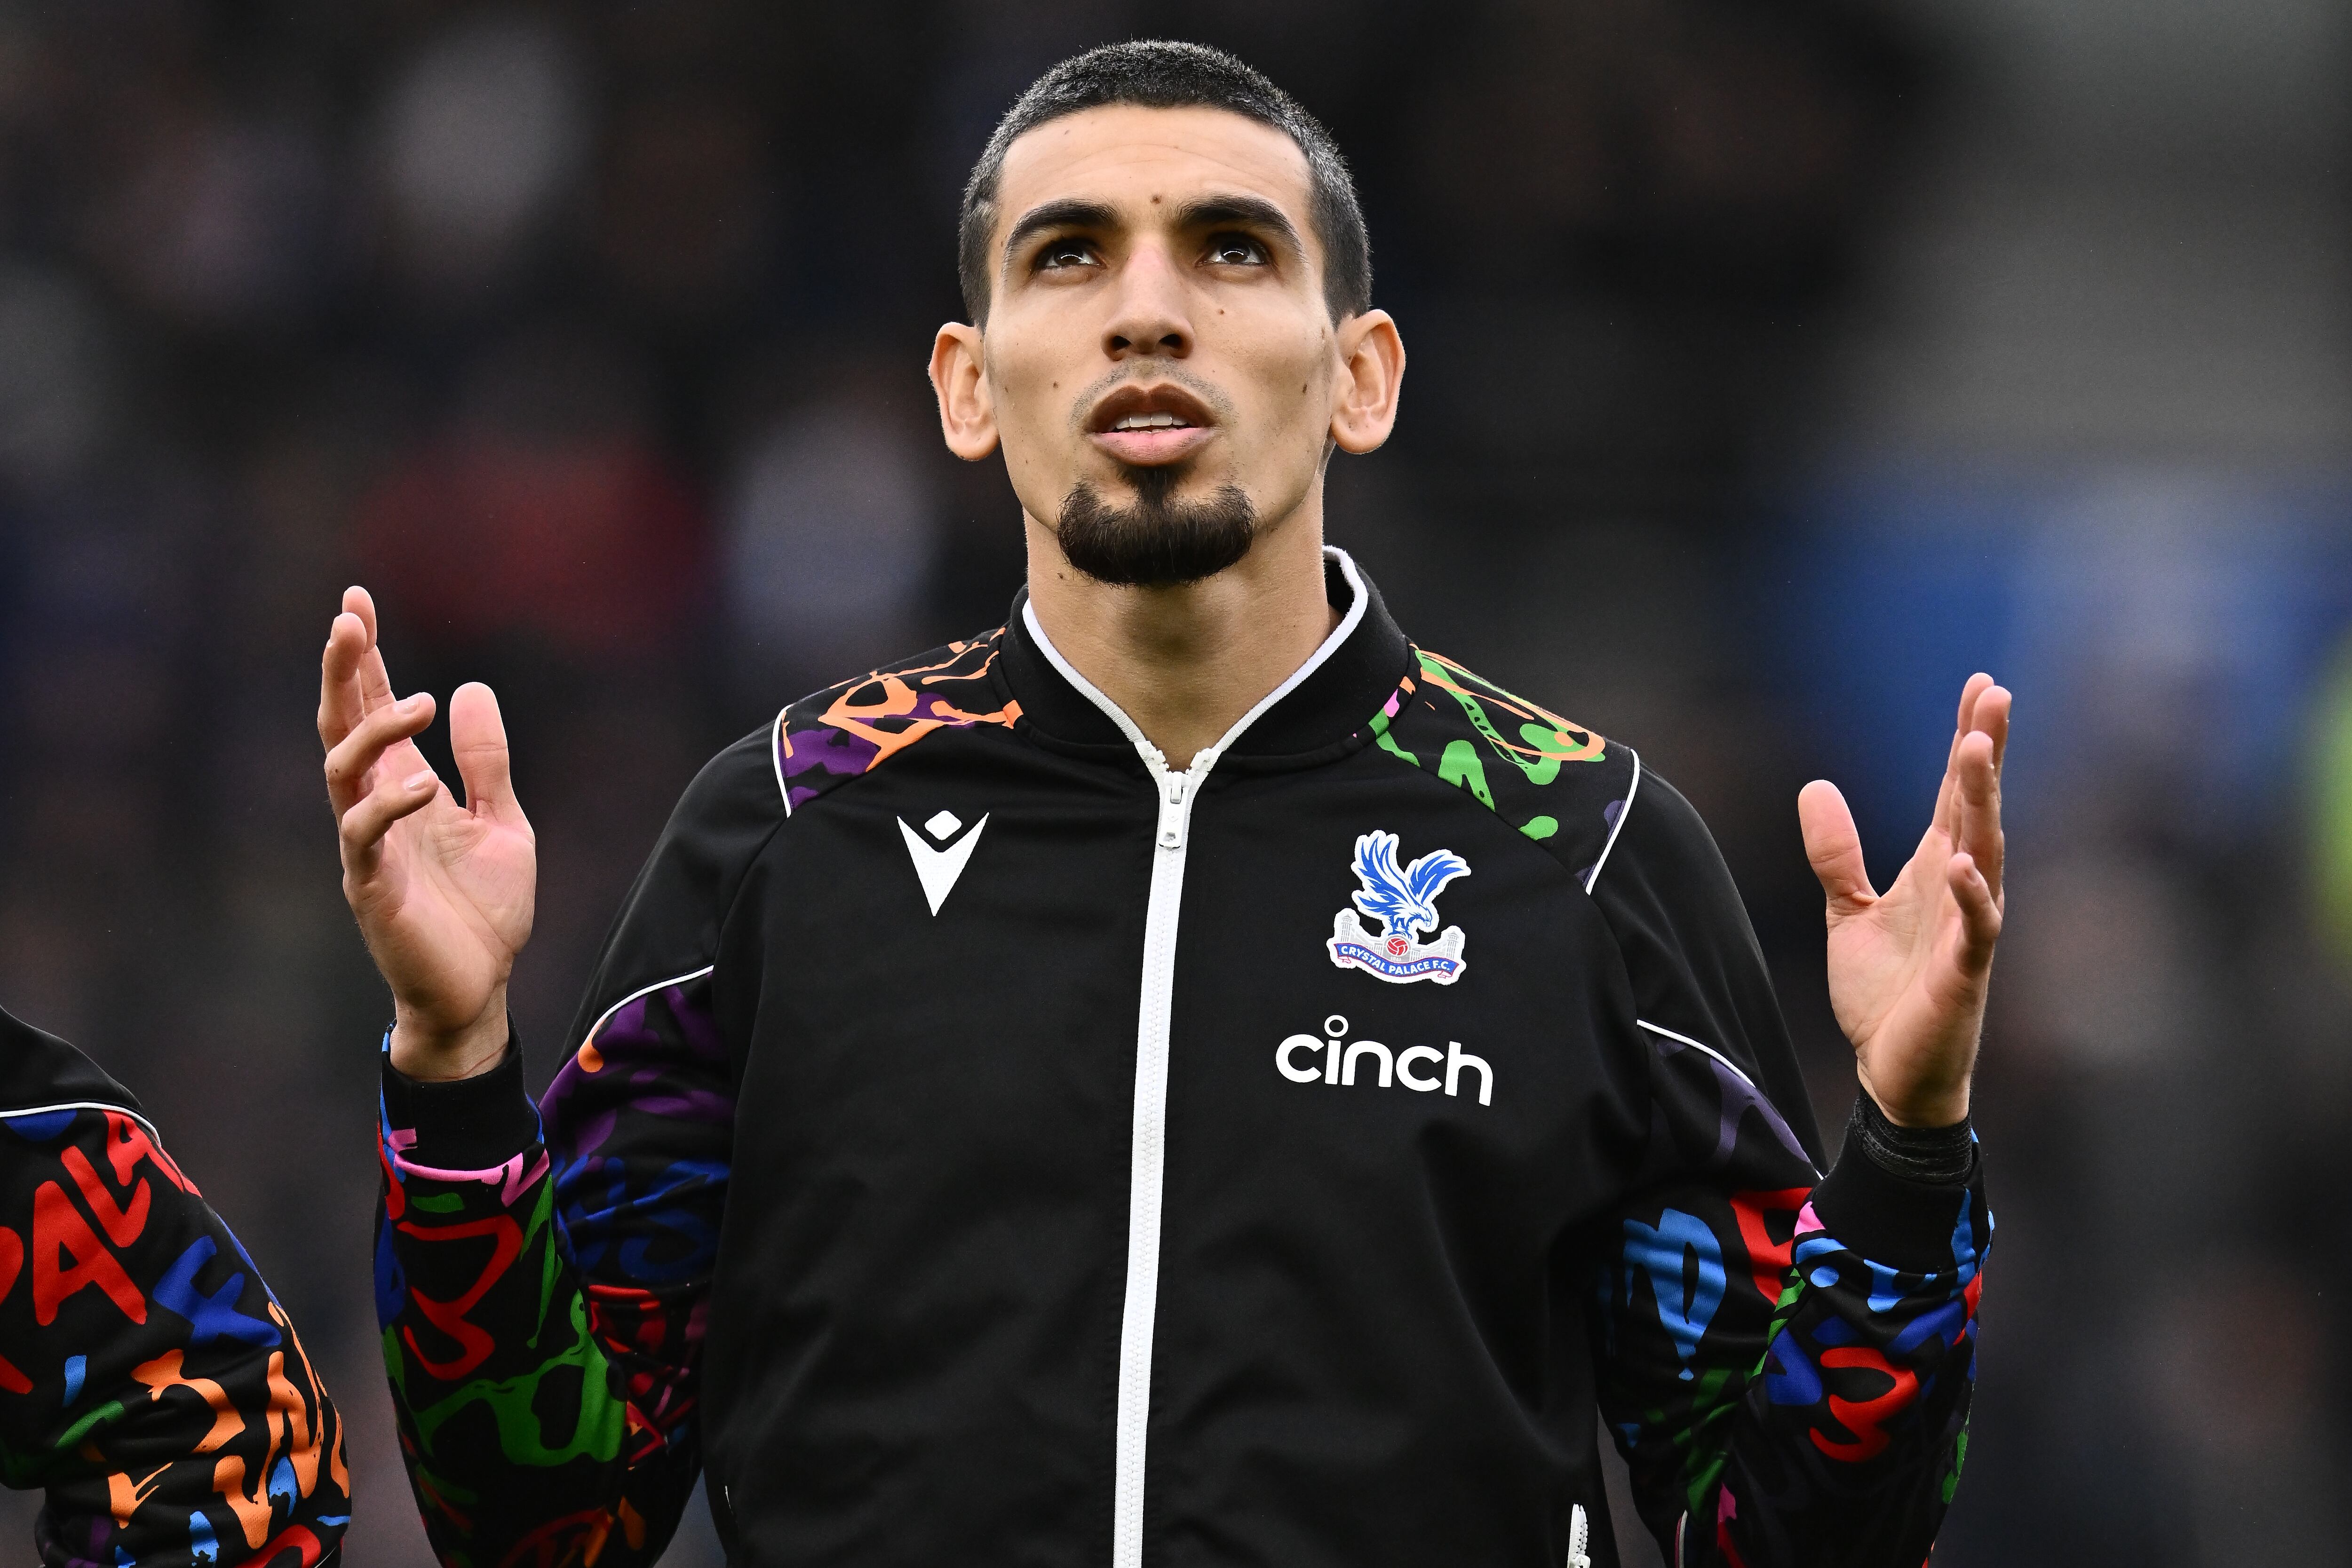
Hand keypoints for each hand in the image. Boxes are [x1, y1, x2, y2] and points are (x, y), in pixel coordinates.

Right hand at [319, 587, 534, 1080]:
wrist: (480, 988)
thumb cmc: (483, 910)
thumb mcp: (503, 821)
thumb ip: (487, 761)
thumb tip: (472, 687)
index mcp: (404, 788)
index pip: (372, 710)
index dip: (365, 658)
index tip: (357, 601)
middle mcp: (375, 807)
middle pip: (340, 725)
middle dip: (342, 673)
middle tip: (348, 620)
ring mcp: (367, 846)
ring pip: (341, 771)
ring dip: (370, 730)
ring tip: (418, 702)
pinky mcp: (370, 887)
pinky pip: (363, 836)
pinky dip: (388, 804)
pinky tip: (421, 782)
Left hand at [1799, 674, 2008, 1127]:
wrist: (1890, 1069)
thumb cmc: (1882, 992)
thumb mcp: (1845, 910)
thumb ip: (1836, 853)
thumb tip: (1815, 787)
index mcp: (1934, 869)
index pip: (1953, 793)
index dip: (1965, 741)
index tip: (1978, 686)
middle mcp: (1960, 888)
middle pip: (1976, 807)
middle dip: (1985, 751)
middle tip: (1994, 694)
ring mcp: (1968, 927)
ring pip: (1984, 851)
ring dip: (1983, 802)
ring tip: (1978, 749)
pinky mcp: (1964, 972)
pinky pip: (1978, 927)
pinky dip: (1973, 895)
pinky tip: (1965, 861)